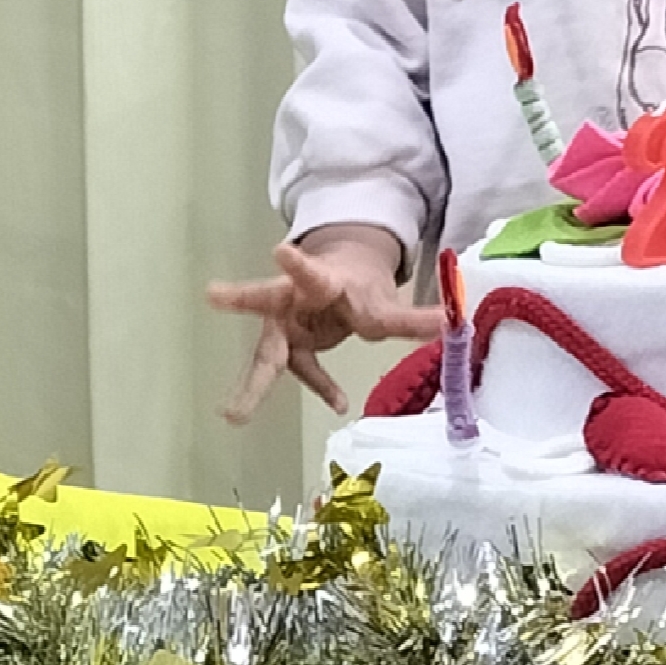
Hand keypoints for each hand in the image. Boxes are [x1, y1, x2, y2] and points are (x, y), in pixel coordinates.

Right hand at [208, 230, 442, 425]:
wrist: (342, 285)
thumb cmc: (356, 290)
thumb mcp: (385, 304)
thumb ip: (413, 318)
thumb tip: (452, 323)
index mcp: (317, 283)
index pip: (308, 274)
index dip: (297, 265)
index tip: (281, 250)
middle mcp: (292, 301)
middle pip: (264, 302)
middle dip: (242, 301)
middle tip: (213, 293)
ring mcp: (284, 326)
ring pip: (267, 356)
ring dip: (252, 387)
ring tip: (232, 415)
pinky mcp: (287, 348)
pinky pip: (301, 373)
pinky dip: (322, 387)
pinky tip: (340, 403)